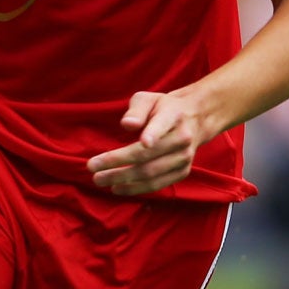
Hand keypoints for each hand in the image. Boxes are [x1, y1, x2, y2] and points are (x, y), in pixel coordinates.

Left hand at [87, 89, 215, 196]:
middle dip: (118, 165)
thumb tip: (127, 124)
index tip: (143, 142)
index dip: (153, 134)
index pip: (161, 126)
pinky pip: (158, 184)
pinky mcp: (183, 172)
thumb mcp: (148, 99)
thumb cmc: (163, 107)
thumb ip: (137, 110)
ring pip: (151, 174)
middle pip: (148, 157)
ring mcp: (184, 158)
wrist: (195, 119)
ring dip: (124, 180)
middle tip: (93, 170)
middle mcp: (182, 139)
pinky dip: (137, 188)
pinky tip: (118, 188)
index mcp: (173, 116)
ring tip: (100, 180)